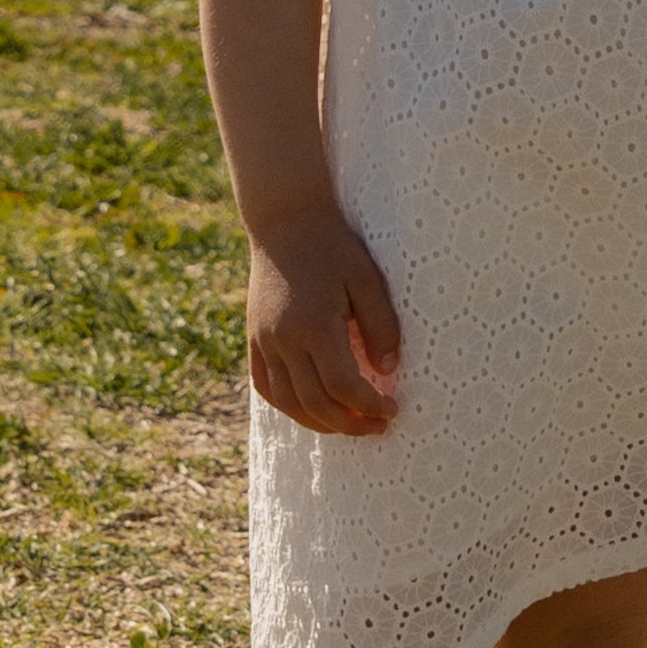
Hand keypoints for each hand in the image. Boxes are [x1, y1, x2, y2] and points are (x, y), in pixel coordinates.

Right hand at [246, 209, 403, 434]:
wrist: (285, 221)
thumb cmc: (333, 247)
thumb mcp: (367, 278)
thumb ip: (381, 325)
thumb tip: (388, 371)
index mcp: (314, 326)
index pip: (342, 385)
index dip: (369, 406)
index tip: (392, 409)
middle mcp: (283, 340)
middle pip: (315, 402)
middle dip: (349, 424)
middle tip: (378, 426)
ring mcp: (264, 342)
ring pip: (288, 402)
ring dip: (320, 422)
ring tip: (349, 424)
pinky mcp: (254, 339)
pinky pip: (266, 387)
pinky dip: (290, 406)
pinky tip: (313, 408)